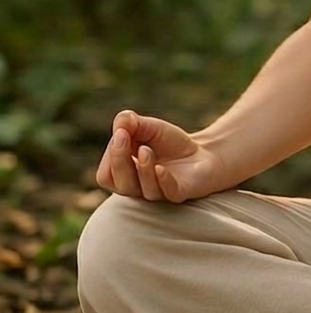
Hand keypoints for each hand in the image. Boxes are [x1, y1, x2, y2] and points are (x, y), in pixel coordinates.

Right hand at [95, 109, 227, 202]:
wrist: (202, 153)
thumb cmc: (170, 143)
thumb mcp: (150, 128)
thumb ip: (132, 123)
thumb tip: (121, 120)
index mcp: (125, 176)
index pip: (106, 175)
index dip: (111, 155)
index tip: (121, 132)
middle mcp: (138, 189)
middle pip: (120, 184)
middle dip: (119, 160)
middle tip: (124, 136)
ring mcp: (159, 192)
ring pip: (143, 190)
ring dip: (142, 168)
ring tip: (146, 149)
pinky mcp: (179, 192)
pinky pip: (167, 192)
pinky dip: (162, 180)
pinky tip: (160, 168)